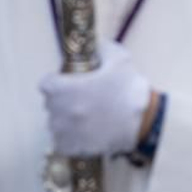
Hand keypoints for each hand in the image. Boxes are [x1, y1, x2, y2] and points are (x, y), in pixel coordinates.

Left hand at [38, 40, 152, 156]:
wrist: (145, 121)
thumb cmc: (130, 89)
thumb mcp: (119, 59)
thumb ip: (100, 48)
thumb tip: (91, 44)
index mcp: (65, 89)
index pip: (46, 84)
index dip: (57, 82)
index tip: (69, 83)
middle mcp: (60, 111)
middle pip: (51, 104)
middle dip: (62, 100)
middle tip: (82, 99)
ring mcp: (66, 132)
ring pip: (56, 123)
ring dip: (65, 119)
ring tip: (86, 117)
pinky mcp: (74, 147)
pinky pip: (63, 143)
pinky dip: (70, 138)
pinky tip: (85, 132)